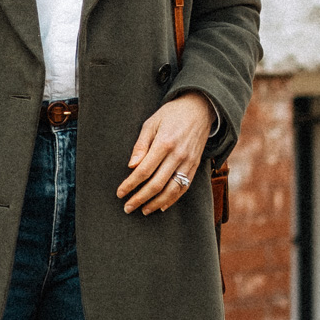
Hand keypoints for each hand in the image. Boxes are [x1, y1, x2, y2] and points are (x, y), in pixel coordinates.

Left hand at [117, 92, 213, 214]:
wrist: (199, 108)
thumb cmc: (171, 114)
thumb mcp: (151, 123)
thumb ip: (140, 145)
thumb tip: (131, 166)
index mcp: (164, 143)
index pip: (144, 171)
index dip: (130, 184)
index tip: (120, 193)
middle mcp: (178, 155)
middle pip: (156, 184)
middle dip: (140, 198)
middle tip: (127, 207)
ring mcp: (188, 162)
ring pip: (171, 190)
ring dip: (156, 203)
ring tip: (143, 210)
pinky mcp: (195, 166)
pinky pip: (184, 187)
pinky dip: (172, 199)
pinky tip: (161, 206)